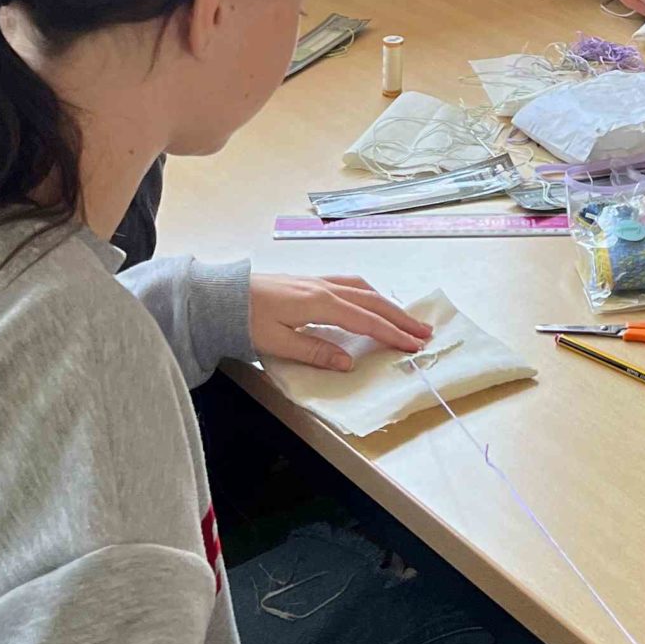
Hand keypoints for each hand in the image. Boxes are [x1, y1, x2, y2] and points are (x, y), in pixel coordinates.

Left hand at [247, 274, 433, 371]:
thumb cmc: (244, 320)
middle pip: (372, 301)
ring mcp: (318, 281)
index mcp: (318, 303)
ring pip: (363, 289)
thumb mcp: (276, 342)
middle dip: (400, 317)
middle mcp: (323, 287)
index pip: (365, 320)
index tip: (413, 345)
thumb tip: (348, 362)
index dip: (391, 334)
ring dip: (388, 304)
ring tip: (406, 318)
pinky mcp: (310, 282)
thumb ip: (314, 351)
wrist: (220, 295)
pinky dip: (370, 294)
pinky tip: (372, 300)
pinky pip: (350, 284)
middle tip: (424, 332)